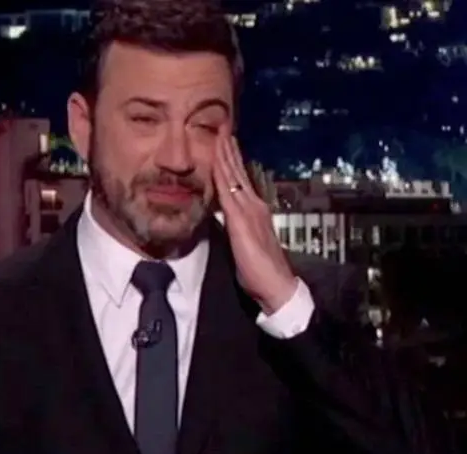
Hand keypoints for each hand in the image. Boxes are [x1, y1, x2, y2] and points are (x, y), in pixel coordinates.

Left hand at [213, 130, 296, 314]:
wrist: (277, 285)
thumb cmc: (262, 272)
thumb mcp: (246, 245)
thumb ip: (237, 230)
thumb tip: (226, 222)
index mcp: (255, 211)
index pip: (242, 181)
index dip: (233, 163)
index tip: (226, 145)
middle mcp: (254, 206)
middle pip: (239, 172)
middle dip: (230, 150)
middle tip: (223, 128)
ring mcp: (249, 210)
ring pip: (233, 176)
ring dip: (226, 154)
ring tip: (220, 134)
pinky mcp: (241, 219)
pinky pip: (228, 190)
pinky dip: (222, 172)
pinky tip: (216, 159)